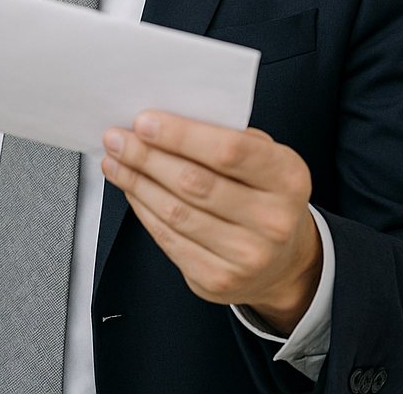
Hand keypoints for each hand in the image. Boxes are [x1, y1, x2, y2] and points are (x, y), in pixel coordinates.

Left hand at [102, 111, 321, 334]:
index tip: (144, 121)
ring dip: (136, 182)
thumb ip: (226, 137)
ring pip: (175, 212)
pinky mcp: (218, 280)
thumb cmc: (264, 196)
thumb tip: (163, 122)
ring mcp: (246, 256)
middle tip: (117, 138)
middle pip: (194, 182)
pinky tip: (131, 189)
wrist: (283, 262)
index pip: (228, 151)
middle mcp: (272, 221)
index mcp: (288, 178)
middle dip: (146, 156)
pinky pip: (168, 239)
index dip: (180, 135)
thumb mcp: (264, 158)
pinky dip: (143, 210)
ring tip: (115, 161)